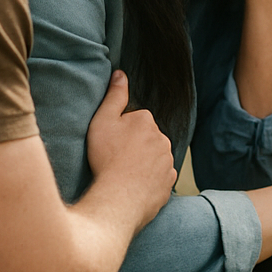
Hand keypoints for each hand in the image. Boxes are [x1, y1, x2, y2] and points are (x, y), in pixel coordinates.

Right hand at [83, 70, 176, 227]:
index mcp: (147, 121)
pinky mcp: (169, 182)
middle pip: (145, 139)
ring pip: (153, 158)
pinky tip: (134, 186)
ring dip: (142, 163)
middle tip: (114, 159)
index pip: (134, 121)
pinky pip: (158, 177)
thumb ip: (114, 96)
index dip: (119, 132)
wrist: (119, 197)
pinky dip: (148, 180)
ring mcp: (168, 161)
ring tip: (123, 174)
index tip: (110, 144)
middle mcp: (163, 138)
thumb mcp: (102, 121)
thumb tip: (121, 73)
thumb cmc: (107, 158)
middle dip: (133, 146)